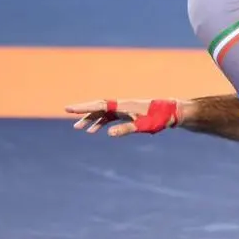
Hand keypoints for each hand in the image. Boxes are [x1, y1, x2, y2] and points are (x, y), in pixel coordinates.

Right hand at [65, 98, 183, 135]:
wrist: (171, 112)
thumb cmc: (157, 118)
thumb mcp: (142, 125)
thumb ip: (125, 129)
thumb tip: (109, 133)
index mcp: (122, 106)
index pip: (99, 105)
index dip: (83, 107)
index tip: (69, 108)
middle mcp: (121, 105)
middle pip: (98, 107)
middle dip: (83, 110)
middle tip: (67, 111)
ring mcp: (124, 109)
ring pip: (103, 113)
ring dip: (91, 119)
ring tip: (78, 128)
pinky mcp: (127, 113)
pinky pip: (109, 117)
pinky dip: (101, 123)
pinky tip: (94, 131)